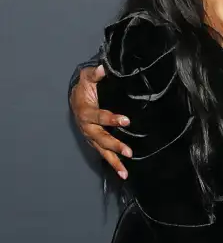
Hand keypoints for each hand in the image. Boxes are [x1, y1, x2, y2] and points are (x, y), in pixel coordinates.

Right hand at [71, 64, 131, 178]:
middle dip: (114, 145)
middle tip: (128, 151)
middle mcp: (87, 127)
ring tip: (125, 172)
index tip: (126, 120)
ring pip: (102, 151)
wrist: (75, 99)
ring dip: (114, 161)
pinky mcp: (95, 142)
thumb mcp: (87, 77)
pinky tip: (123, 173)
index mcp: (85, 111)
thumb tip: (104, 68)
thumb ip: (95, 74)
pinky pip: (104, 154)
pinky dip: (113, 164)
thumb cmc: (84, 88)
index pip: (98, 116)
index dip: (111, 119)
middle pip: (101, 138)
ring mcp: (91, 137)